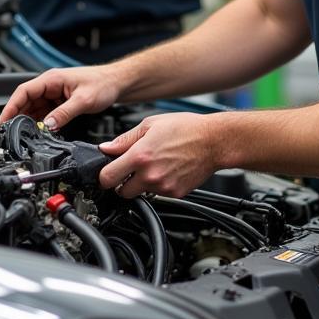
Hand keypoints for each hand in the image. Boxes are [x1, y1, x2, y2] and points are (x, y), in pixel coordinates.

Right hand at [0, 65, 120, 129]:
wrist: (116, 82)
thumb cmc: (102, 83)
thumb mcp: (83, 100)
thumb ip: (64, 113)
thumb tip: (48, 125)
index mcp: (51, 79)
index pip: (23, 92)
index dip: (10, 107)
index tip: (3, 122)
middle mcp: (49, 85)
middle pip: (25, 101)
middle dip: (16, 117)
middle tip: (10, 134)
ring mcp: (53, 94)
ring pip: (33, 108)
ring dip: (27, 121)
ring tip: (23, 136)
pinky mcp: (58, 102)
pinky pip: (43, 113)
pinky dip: (39, 123)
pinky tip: (38, 132)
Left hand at [98, 112, 222, 198]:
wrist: (214, 141)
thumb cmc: (186, 129)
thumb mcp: (150, 125)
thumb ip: (125, 139)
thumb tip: (106, 148)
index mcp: (140, 156)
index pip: (107, 178)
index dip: (104, 175)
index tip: (107, 172)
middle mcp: (150, 175)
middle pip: (121, 192)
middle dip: (121, 183)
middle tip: (130, 170)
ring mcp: (163, 187)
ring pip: (140, 193)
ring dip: (141, 183)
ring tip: (154, 165)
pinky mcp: (174, 193)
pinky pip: (157, 194)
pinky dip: (157, 185)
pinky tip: (166, 170)